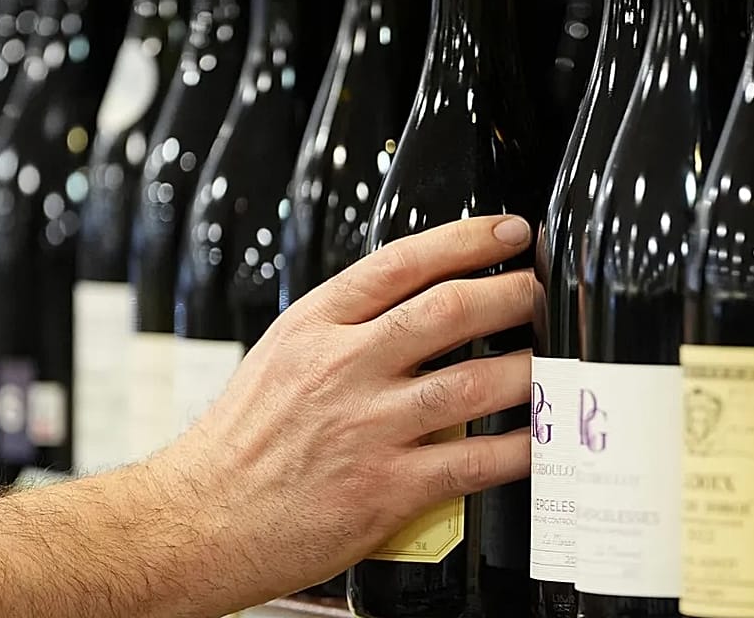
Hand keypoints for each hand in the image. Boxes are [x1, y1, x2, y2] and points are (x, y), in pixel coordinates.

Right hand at [150, 214, 536, 603]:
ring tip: (556, 358)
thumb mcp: (279, 356)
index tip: (507, 231)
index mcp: (314, 327)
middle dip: (510, 293)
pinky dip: (518, 448)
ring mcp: (367, 428)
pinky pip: (471, 461)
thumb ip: (343, 327)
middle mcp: (342, 370)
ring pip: (471, 382)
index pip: (401, 264)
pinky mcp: (385, 488)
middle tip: (542, 289)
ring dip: (527, 367)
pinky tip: (542, 438)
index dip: (465, 240)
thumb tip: (414, 300)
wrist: (197, 522)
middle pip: (447, 312)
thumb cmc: (238, 444)